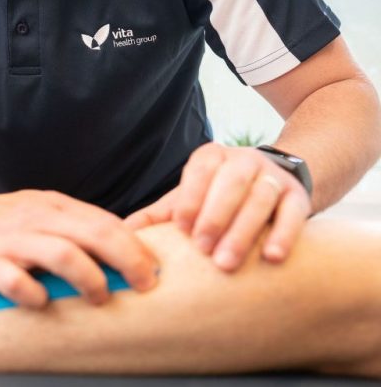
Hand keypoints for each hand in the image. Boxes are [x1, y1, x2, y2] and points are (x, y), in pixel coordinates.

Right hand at [0, 189, 158, 308]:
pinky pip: (15, 280)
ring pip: (62, 253)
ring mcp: (11, 241)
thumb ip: (74, 226)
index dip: (137, 246)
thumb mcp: (40, 211)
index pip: (107, 221)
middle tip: (146, 285)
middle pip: (95, 233)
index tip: (156, 269)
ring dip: (90, 278)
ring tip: (101, 298)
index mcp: (55, 206)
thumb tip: (121, 250)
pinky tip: (42, 302)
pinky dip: (33, 293)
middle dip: (128, 260)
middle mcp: (37, 219)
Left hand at [125, 142, 310, 271]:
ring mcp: (272, 176)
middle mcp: (243, 160)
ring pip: (260, 199)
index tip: (182, 230)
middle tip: (202, 250)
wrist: (272, 183)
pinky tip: (272, 257)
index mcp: (210, 157)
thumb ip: (159, 215)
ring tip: (227, 263)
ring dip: (243, 231)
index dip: (191, 199)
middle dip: (215, 217)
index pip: (199, 172)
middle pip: (230, 184)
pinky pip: (293, 212)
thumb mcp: (189, 199)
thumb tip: (122, 233)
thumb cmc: (218, 197)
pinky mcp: (298, 195)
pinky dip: (284, 234)